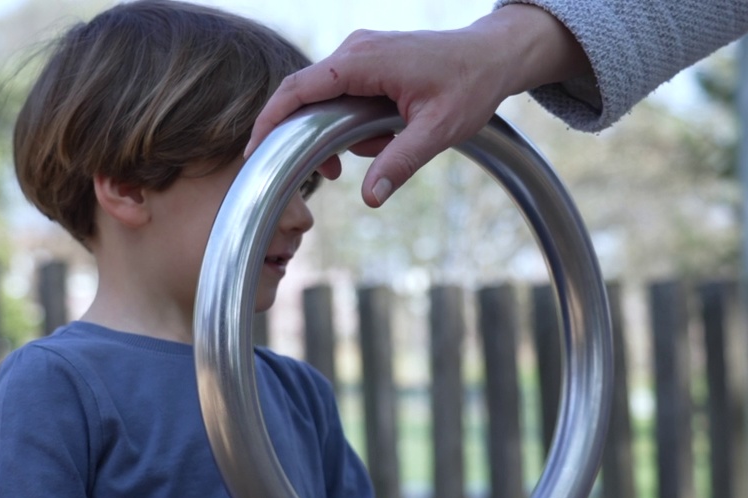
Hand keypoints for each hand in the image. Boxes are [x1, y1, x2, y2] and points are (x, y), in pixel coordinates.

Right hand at [246, 5, 589, 207]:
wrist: (493, 56)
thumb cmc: (470, 86)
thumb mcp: (438, 130)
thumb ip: (400, 162)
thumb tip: (370, 197)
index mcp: (363, 60)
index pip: (298, 89)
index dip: (270, 120)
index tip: (253, 151)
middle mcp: (355, 50)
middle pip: (305, 95)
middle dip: (309, 137)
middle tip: (329, 174)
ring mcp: (361, 53)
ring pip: (326, 99)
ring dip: (344, 134)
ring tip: (381, 147)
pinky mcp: (369, 61)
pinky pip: (344, 94)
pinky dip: (354, 122)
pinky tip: (384, 136)